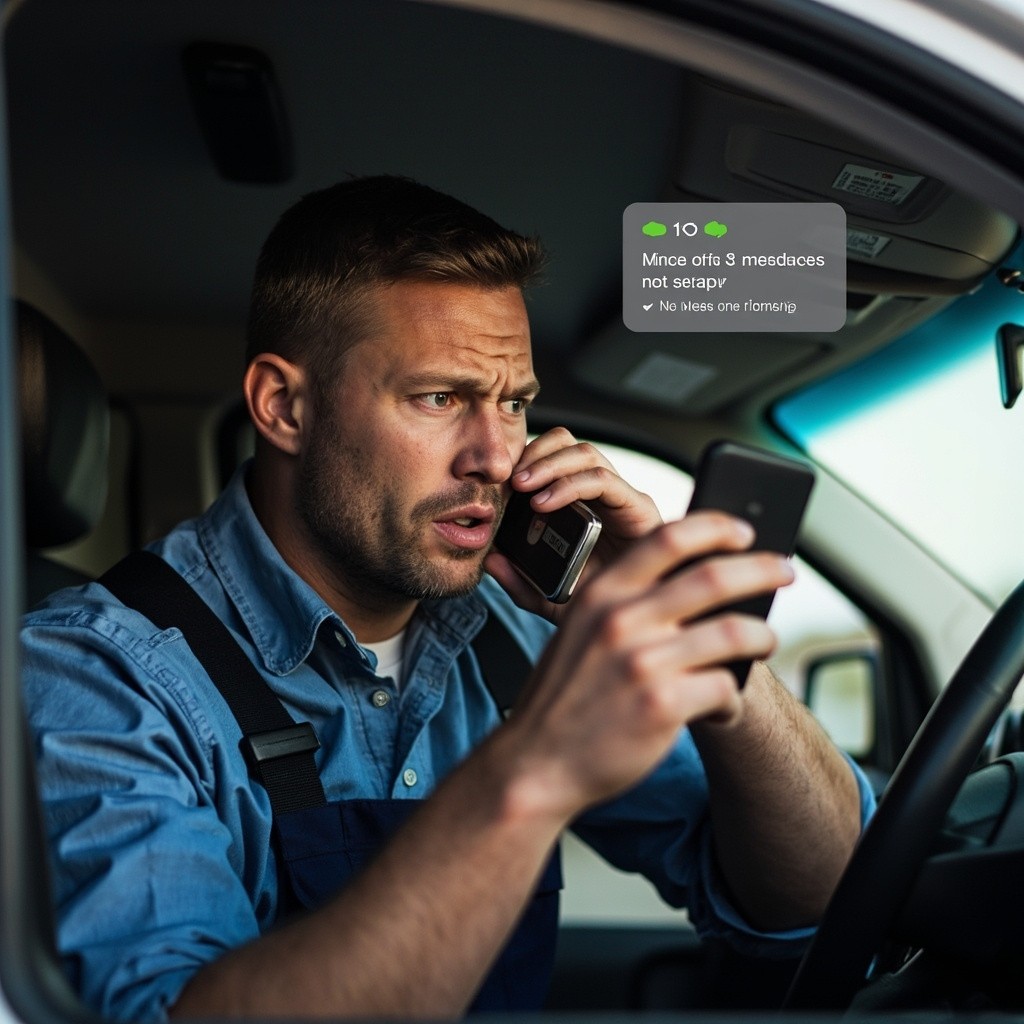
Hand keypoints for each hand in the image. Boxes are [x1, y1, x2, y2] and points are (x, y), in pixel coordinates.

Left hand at [485, 427, 661, 620]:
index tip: (499, 480)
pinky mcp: (639, 507)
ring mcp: (621, 497)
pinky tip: (545, 503)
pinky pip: (603, 480)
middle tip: (511, 480)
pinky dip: (570, 485)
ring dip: (549, 465)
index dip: (525, 458)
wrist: (633, 621)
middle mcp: (602, 493)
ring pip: (586, 453)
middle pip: (568, 444)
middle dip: (536, 454)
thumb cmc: (600, 606)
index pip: (552, 455)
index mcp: (580, 502)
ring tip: (524, 488)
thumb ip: (519, 581)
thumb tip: (491, 560)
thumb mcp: (547, 597)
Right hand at [497, 511, 794, 820]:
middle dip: (761, 569)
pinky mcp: (662, 706)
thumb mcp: (579, 630)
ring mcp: (642, 663)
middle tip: (784, 572)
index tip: (743, 530)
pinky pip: (724, 687)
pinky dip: (732, 696)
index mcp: (601, 594)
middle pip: (713, 576)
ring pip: (733, 632)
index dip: (715, 528)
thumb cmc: (564, 697)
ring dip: (762, 635)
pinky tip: (723, 703)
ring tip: (765, 641)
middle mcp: (621, 620)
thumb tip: (692, 579)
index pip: (668, 537)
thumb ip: (623, 602)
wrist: (536, 763)